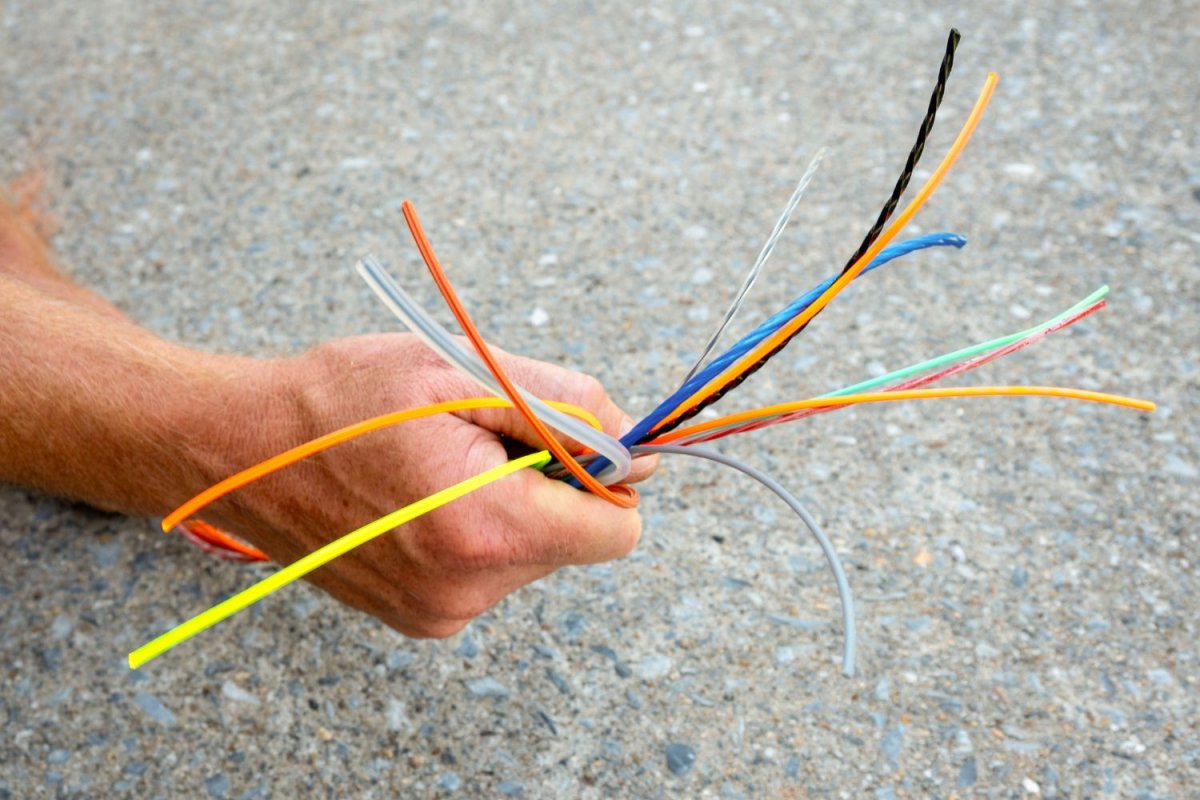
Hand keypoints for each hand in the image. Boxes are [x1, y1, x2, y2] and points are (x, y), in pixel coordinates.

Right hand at [195, 333, 655, 637]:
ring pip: (532, 554)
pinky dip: (475, 531)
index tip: (567, 438)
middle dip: (547, 484)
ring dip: (508, 505)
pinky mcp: (419, 617)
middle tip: (476, 439)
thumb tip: (637, 444)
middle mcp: (467, 588)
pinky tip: (420, 495)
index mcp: (485, 528)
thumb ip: (564, 407)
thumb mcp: (461, 370)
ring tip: (437, 465)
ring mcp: (439, 611)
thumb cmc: (341, 398)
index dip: (608, 477)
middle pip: (574, 539)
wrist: (237, 450)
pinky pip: (488, 571)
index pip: (619, 531)